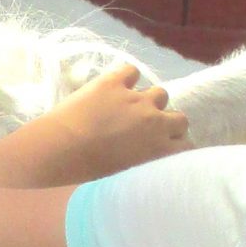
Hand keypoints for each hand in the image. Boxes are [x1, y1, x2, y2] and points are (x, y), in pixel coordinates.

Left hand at [41, 64, 190, 181]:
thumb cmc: (89, 172)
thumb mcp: (127, 174)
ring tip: (131, 107)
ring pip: (160, 92)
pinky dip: (127, 78)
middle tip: (148, 128)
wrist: (59, 150)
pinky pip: (132, 71)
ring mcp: (136, 98)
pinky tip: (115, 87)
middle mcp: (155, 121)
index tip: (165, 147)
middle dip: (167, 122)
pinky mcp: (114, 81)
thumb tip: (147, 155)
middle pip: (179, 117)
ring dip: (149, 100)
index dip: (176, 144)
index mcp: (160, 149)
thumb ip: (145, 162)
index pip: (186, 145)